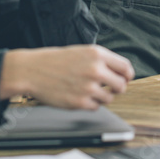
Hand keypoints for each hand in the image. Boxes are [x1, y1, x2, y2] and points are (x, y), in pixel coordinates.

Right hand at [0, 45, 135, 108]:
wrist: (32, 71)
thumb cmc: (55, 60)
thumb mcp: (81, 52)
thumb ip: (102, 61)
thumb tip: (121, 73)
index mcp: (97, 54)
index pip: (126, 67)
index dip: (127, 75)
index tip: (125, 78)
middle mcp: (95, 70)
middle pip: (122, 85)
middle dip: (117, 88)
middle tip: (109, 87)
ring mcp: (88, 87)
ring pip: (109, 98)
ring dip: (102, 96)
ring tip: (88, 90)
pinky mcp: (80, 103)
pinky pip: (96, 107)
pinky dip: (90, 103)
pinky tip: (79, 95)